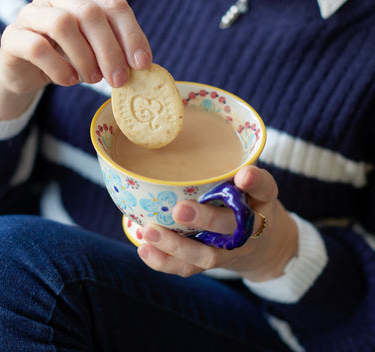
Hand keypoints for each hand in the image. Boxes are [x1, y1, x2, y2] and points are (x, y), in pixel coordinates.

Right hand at [0, 0, 151, 118]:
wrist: (29, 67)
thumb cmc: (70, 55)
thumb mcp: (98, 48)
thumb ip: (117, 48)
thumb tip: (141, 64)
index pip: (115, 5)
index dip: (132, 36)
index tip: (142, 64)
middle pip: (90, 13)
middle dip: (110, 51)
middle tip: (119, 80)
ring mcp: (30, 10)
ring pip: (63, 24)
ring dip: (84, 58)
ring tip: (92, 79)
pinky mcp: (12, 35)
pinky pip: (38, 47)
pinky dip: (59, 69)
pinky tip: (69, 80)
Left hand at [137, 165, 297, 281]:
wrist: (262, 247)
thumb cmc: (245, 203)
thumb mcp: (249, 184)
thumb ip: (229, 168)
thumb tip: (180, 141)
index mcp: (261, 202)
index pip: (266, 189)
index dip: (256, 183)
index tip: (243, 175)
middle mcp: (249, 229)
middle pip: (230, 226)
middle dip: (205, 219)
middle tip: (179, 210)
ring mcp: (231, 251)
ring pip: (207, 255)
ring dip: (176, 245)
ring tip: (150, 230)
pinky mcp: (213, 265)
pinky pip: (190, 269)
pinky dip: (165, 261)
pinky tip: (145, 248)